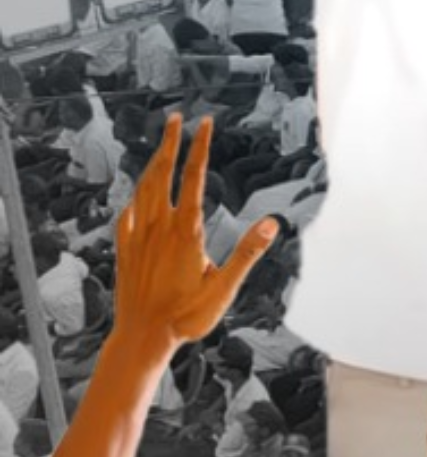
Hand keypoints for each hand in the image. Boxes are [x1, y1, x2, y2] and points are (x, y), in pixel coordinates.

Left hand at [107, 115, 279, 354]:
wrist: (141, 337)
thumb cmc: (186, 317)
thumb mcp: (224, 289)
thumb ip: (247, 254)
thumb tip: (272, 224)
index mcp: (185, 232)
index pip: (193, 178)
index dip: (200, 148)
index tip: (204, 124)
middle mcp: (158, 228)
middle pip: (162, 175)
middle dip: (170, 144)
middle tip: (176, 119)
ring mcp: (138, 238)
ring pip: (142, 190)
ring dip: (152, 163)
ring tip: (161, 147)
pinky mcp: (125, 250)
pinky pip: (127, 213)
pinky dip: (134, 195)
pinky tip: (137, 195)